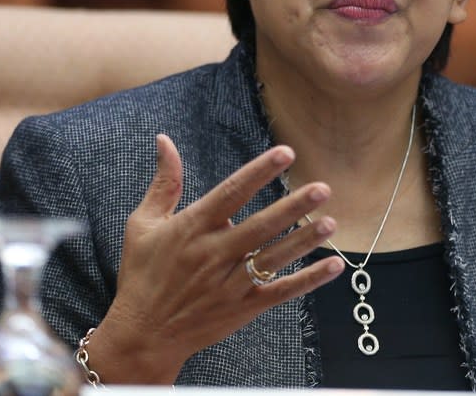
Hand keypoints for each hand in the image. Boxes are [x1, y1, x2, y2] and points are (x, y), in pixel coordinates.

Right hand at [88, 134, 344, 383]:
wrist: (141, 336)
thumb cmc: (142, 274)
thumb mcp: (144, 224)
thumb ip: (164, 182)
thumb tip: (164, 139)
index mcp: (192, 228)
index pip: (232, 193)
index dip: (259, 172)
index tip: (286, 153)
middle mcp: (214, 254)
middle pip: (260, 226)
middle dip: (293, 207)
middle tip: (322, 189)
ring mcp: (230, 284)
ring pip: (273, 259)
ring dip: (304, 241)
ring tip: (331, 223)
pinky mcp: (242, 309)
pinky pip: (280, 293)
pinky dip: (309, 280)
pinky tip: (334, 266)